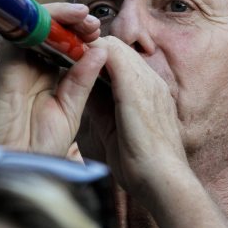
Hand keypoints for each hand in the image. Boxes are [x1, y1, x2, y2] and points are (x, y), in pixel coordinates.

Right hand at [0, 0, 105, 157]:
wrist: (18, 171)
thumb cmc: (40, 147)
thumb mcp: (70, 111)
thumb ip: (81, 81)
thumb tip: (99, 50)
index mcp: (49, 77)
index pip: (64, 44)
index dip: (81, 33)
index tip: (100, 33)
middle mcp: (31, 68)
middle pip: (49, 31)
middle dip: (71, 20)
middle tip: (92, 22)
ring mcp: (16, 67)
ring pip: (32, 28)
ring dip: (56, 15)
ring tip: (80, 14)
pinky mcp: (3, 71)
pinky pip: (14, 38)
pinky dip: (29, 20)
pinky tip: (42, 8)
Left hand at [77, 36, 189, 204]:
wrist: (164, 180)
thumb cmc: (142, 167)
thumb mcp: (117, 131)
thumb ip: (103, 108)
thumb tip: (85, 93)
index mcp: (149, 93)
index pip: (122, 61)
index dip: (97, 60)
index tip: (74, 66)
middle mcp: (151, 81)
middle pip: (117, 48)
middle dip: (90, 50)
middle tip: (63, 55)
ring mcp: (147, 81)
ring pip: (114, 46)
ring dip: (88, 49)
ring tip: (63, 54)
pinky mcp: (136, 86)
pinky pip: (112, 54)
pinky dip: (90, 53)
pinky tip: (70, 58)